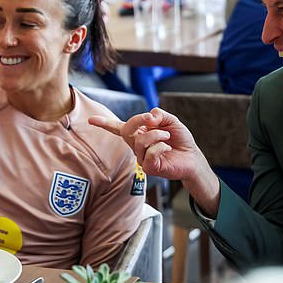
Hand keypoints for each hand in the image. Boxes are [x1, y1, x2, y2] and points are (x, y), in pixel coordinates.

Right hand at [89, 108, 203, 179]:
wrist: (192, 158)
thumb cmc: (180, 140)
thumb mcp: (171, 121)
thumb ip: (160, 115)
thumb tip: (149, 115)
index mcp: (139, 133)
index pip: (119, 128)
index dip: (105, 124)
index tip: (91, 120)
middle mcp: (137, 145)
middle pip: (126, 129)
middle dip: (138, 120)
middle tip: (152, 118)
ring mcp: (141, 157)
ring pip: (140, 141)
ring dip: (157, 135)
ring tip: (168, 137)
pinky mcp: (149, 168)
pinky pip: (150, 153)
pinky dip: (161, 146)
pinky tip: (168, 148)